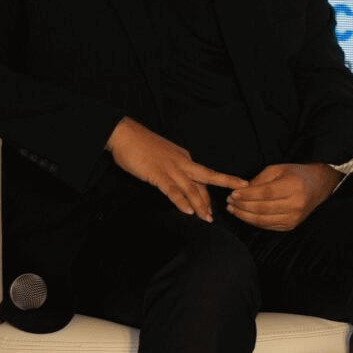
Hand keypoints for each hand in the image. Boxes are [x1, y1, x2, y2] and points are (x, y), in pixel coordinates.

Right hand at [108, 117, 245, 221]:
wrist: (123, 134)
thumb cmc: (141, 146)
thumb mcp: (165, 156)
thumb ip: (174, 168)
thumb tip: (179, 183)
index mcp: (185, 158)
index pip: (202, 178)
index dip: (208, 193)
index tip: (211, 207)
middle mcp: (182, 162)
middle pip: (207, 177)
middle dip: (221, 190)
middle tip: (229, 205)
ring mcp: (171, 168)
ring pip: (191, 188)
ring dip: (200, 204)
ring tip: (206, 218)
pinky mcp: (157, 174)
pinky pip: (171, 189)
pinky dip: (180, 201)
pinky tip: (187, 211)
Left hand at [226, 162, 341, 232]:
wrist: (318, 186)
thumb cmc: (296, 175)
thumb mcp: (278, 169)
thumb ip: (259, 180)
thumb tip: (240, 192)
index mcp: (294, 186)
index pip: (265, 193)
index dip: (246, 195)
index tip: (232, 194)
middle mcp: (296, 204)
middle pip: (262, 208)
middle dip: (242, 206)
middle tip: (229, 202)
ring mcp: (294, 217)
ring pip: (263, 220)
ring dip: (244, 216)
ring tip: (232, 209)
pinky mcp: (291, 225)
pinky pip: (268, 226)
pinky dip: (253, 221)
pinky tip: (244, 215)